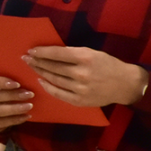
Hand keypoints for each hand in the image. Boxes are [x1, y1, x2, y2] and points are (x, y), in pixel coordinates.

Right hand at [0, 73, 33, 132]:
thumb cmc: (0, 89)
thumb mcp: (1, 81)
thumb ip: (9, 77)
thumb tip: (26, 72)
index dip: (1, 82)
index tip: (18, 84)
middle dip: (13, 95)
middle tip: (29, 94)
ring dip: (15, 108)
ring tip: (29, 106)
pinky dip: (14, 120)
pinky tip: (25, 116)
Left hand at [25, 46, 147, 108]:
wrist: (125, 84)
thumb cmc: (108, 65)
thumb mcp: (92, 53)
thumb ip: (73, 53)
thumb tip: (51, 52)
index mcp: (85, 57)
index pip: (57, 53)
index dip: (42, 52)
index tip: (31, 50)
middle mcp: (81, 73)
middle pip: (52, 67)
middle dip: (37, 62)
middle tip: (25, 58)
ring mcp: (80, 88)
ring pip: (54, 79)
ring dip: (40, 72)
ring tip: (31, 67)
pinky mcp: (79, 100)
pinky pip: (58, 93)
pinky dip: (48, 87)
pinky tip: (41, 81)